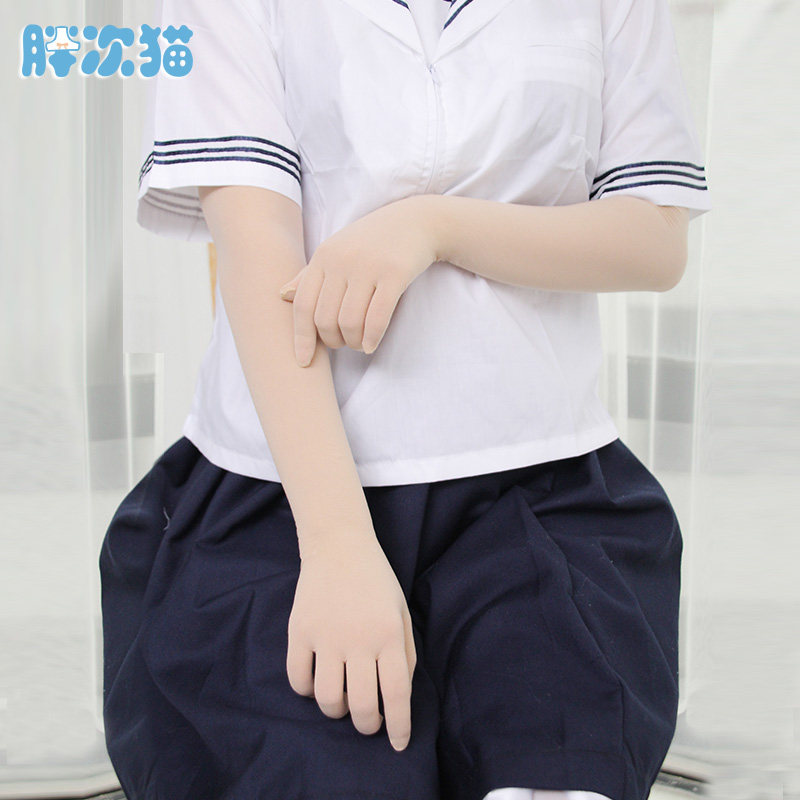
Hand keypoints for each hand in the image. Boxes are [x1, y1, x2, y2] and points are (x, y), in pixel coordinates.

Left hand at [278, 194, 438, 365]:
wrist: (416, 221)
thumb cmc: (372, 241)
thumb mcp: (336, 251)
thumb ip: (310, 275)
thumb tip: (282, 295)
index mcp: (323, 256)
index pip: (303, 305)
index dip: (301, 338)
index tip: (303, 361)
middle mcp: (342, 260)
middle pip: (325, 319)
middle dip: (333, 341)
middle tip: (344, 344)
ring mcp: (368, 266)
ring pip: (350, 322)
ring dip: (353, 342)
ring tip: (360, 343)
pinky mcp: (395, 273)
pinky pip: (377, 317)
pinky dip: (372, 338)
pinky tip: (371, 344)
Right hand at [285, 526, 416, 751]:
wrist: (339, 545)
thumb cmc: (376, 580)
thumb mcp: (401, 612)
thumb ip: (405, 653)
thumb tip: (398, 696)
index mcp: (388, 634)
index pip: (396, 693)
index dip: (399, 725)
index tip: (398, 743)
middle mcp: (358, 639)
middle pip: (362, 705)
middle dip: (368, 725)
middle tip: (369, 722)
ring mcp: (325, 636)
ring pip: (328, 699)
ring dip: (337, 710)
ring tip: (344, 700)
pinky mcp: (299, 631)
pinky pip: (298, 679)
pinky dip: (307, 690)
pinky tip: (318, 681)